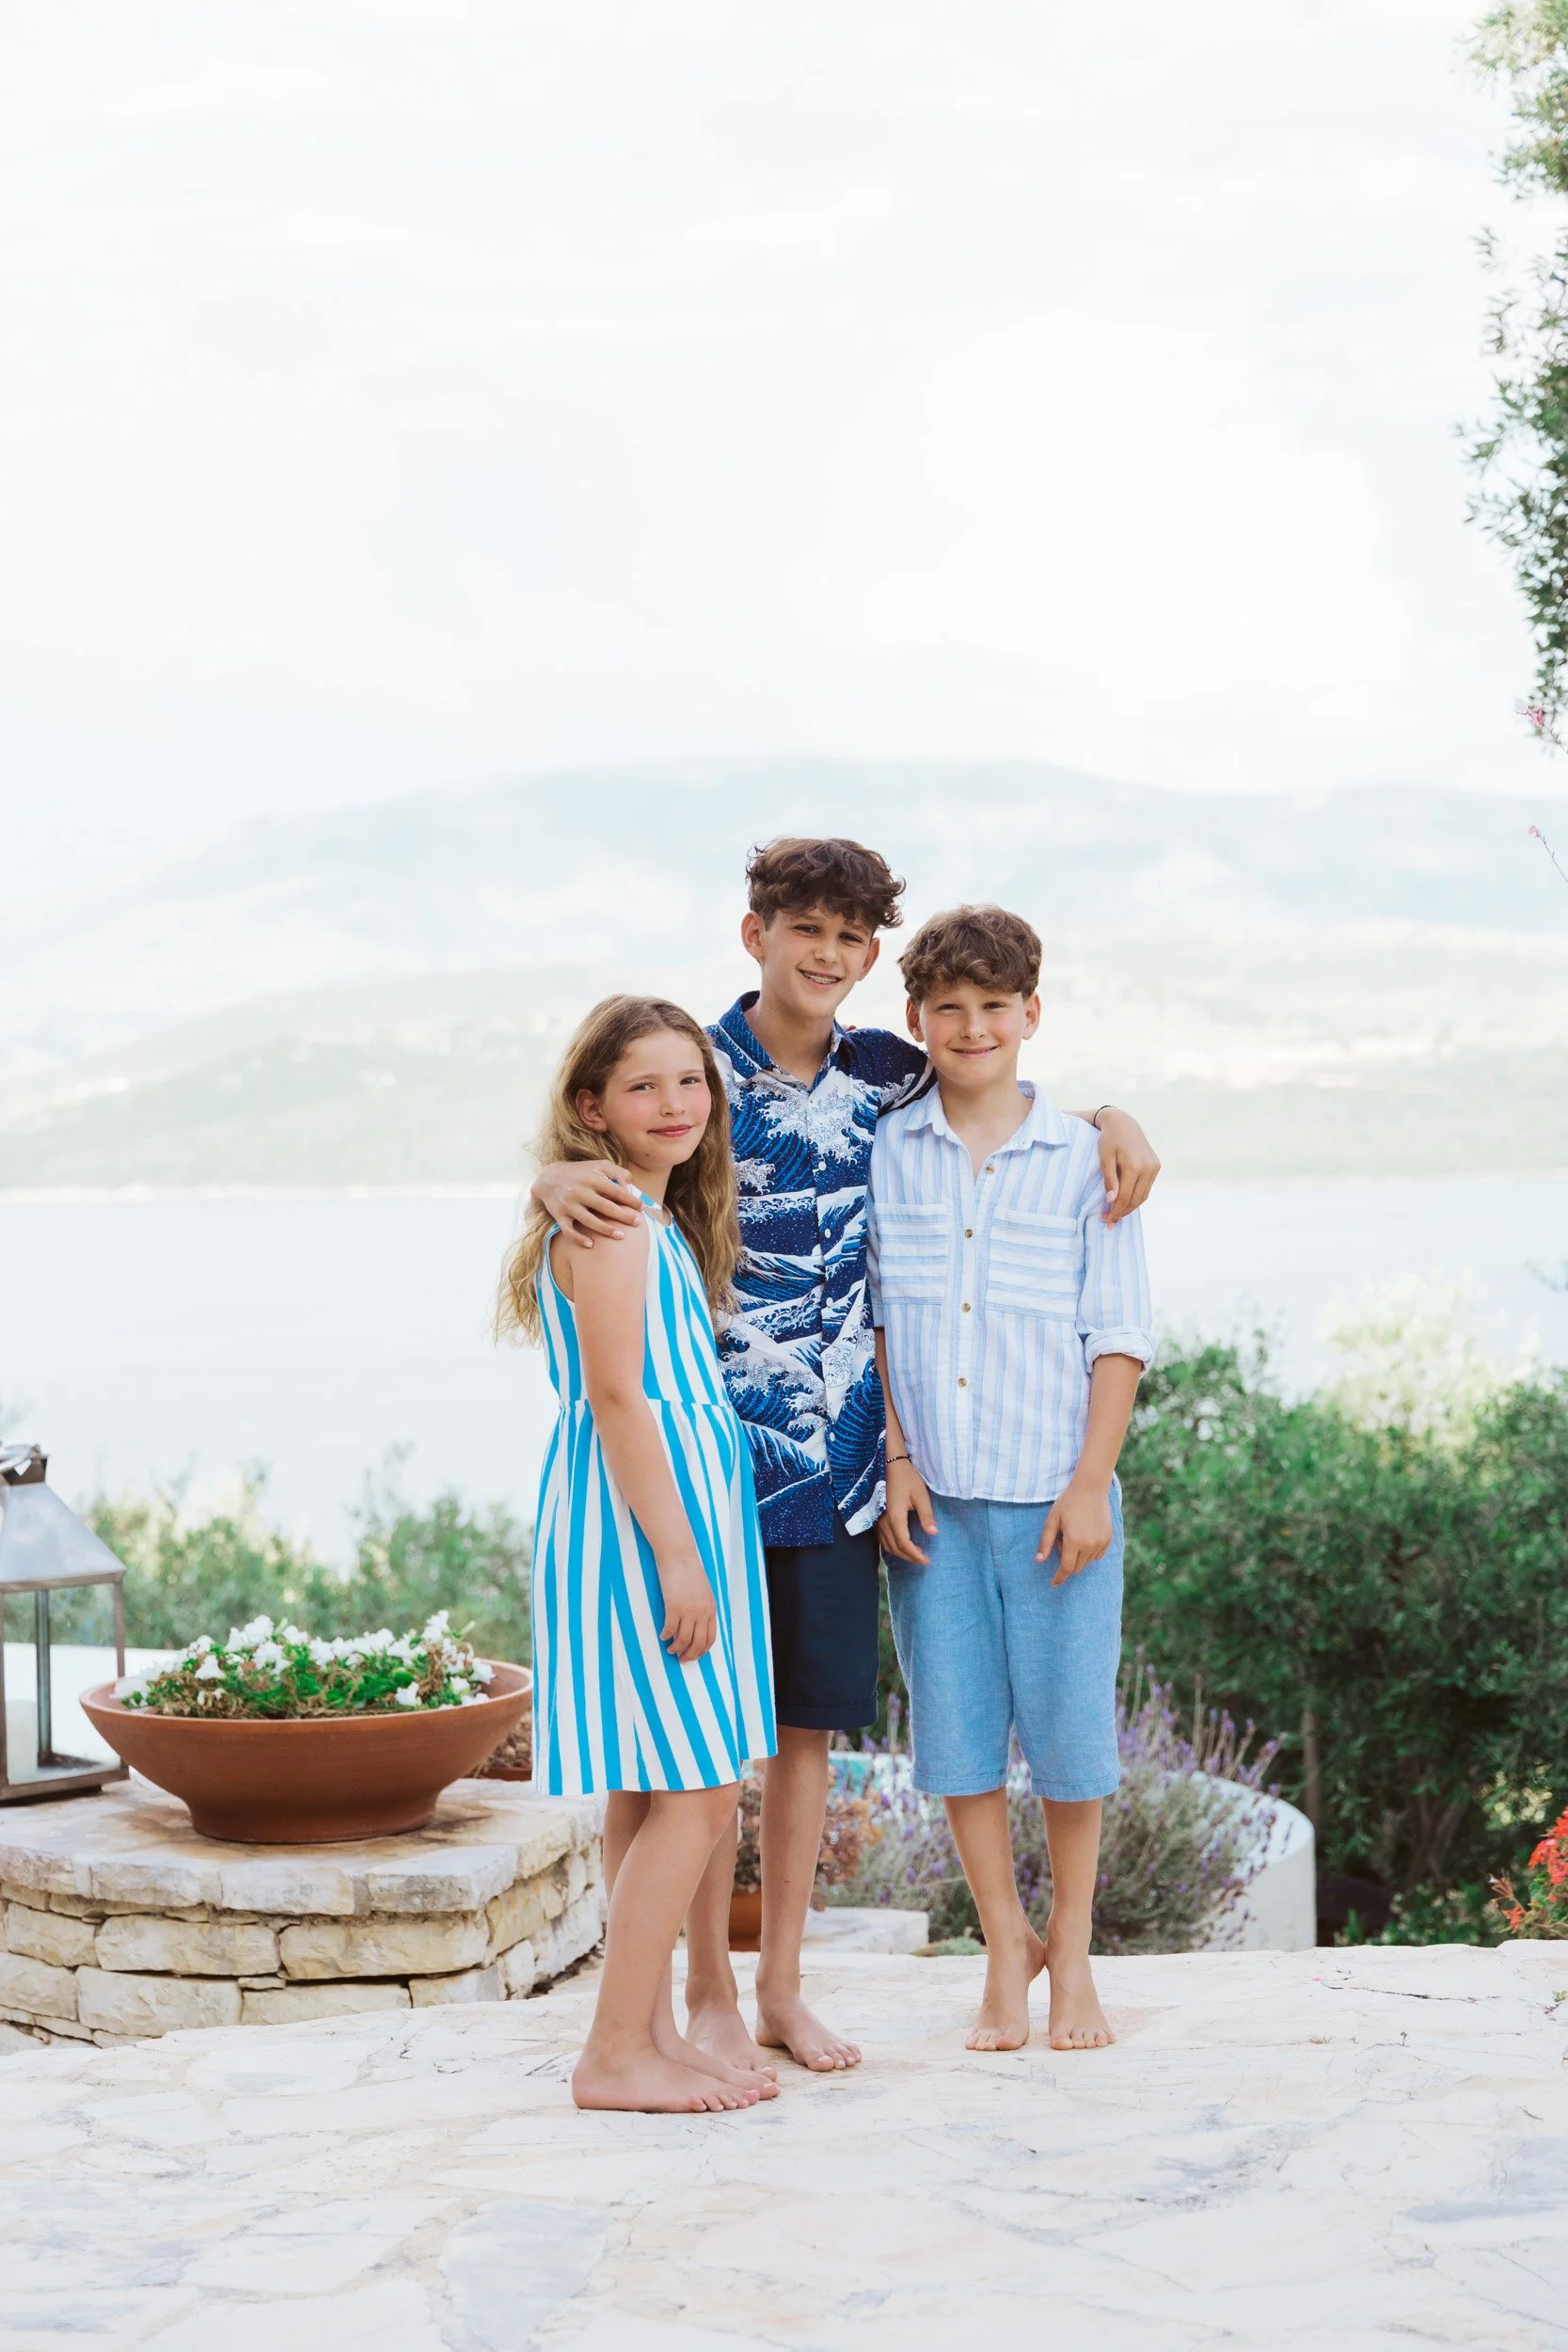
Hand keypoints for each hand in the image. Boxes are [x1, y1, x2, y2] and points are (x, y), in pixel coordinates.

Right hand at [532, 1159, 644, 1248]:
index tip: (642, 1208)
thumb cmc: (581, 1172)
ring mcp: (569, 1204)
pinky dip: (578, 1238)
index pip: (616, 1191)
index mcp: (592, 1178)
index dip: (631, 1200)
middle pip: (605, 1206)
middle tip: (638, 1224)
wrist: (548, 1177)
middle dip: (623, 1216)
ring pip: (589, 1220)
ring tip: (621, 1236)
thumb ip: (617, 1172)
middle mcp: (580, 1191)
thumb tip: (631, 1186)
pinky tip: (590, 1245)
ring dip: (605, 1229)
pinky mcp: (559, 1215)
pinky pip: (568, 1230)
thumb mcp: (599, 1165)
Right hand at [658, 1553, 717, 1661]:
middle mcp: (702, 1613)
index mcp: (711, 1609)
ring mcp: (689, 1611)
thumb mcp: (704, 1592)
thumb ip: (703, 1608)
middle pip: (698, 1643)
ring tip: (670, 1650)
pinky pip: (670, 1629)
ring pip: (683, 1640)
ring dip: (676, 1648)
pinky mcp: (674, 1607)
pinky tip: (663, 1636)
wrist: (679, 1556)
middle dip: (689, 1655)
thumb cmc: (690, 1571)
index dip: (701, 1651)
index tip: (694, 1656)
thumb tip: (695, 1626)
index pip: (710, 1639)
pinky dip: (666, 1636)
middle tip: (681, 1659)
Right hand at [877, 1456, 936, 1564]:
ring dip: (900, 1553)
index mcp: (895, 1517)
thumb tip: (933, 1533)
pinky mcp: (875, 1516)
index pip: (904, 1544)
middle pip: (895, 1548)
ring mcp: (876, 1519)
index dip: (915, 1555)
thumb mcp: (920, 1494)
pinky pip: (881, 1538)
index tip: (927, 1561)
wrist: (888, 1463)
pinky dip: (892, 1546)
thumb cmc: (906, 1477)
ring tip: (915, 1553)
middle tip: (923, 1560)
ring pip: (886, 1545)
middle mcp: (882, 1521)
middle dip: (909, 1557)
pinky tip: (902, 1543)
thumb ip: (926, 1515)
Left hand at [1037, 1477, 1113, 1584]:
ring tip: (1073, 1535)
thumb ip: (1045, 1543)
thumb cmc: (1067, 1503)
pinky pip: (1097, 1555)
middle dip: (1066, 1562)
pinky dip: (1088, 1553)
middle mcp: (1089, 1545)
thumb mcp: (1052, 1521)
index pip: (1066, 1568)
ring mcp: (1101, 1542)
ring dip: (1077, 1556)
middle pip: (1076, 1567)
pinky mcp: (1108, 1538)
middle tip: (1062, 1540)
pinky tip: (1084, 1536)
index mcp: (1074, 1541)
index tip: (1053, 1583)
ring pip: (1087, 1562)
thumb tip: (1039, 1561)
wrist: (1091, 1488)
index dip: (1059, 1577)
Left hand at [1093, 1109, 1159, 1225]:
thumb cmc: (1109, 1139)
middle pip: (1136, 1199)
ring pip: (1143, 1195)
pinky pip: (1147, 1187)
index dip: (1115, 1211)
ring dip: (1131, 1207)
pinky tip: (1127, 1202)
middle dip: (1122, 1212)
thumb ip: (1109, 1179)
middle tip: (1110, 1222)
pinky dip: (1137, 1197)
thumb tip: (1112, 1200)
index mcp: (1134, 1166)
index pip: (1125, 1197)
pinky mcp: (1156, 1165)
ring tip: (1117, 1215)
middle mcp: (1148, 1168)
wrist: (1123, 1122)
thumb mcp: (1104, 1158)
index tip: (1106, 1221)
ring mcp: (1154, 1167)